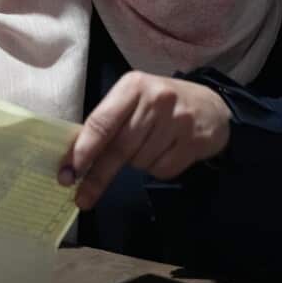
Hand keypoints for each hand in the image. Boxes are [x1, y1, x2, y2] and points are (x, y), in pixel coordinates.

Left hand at [58, 71, 231, 209]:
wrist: (212, 106)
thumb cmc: (161, 104)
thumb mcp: (133, 100)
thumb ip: (108, 121)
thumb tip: (75, 158)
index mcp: (133, 86)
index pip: (102, 122)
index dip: (83, 150)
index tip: (69, 171)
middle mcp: (156, 100)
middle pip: (119, 148)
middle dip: (97, 176)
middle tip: (81, 197)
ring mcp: (178, 121)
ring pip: (140, 162)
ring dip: (135, 164)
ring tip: (147, 147)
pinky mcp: (194, 142)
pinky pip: (162, 170)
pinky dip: (157, 168)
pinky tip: (165, 152)